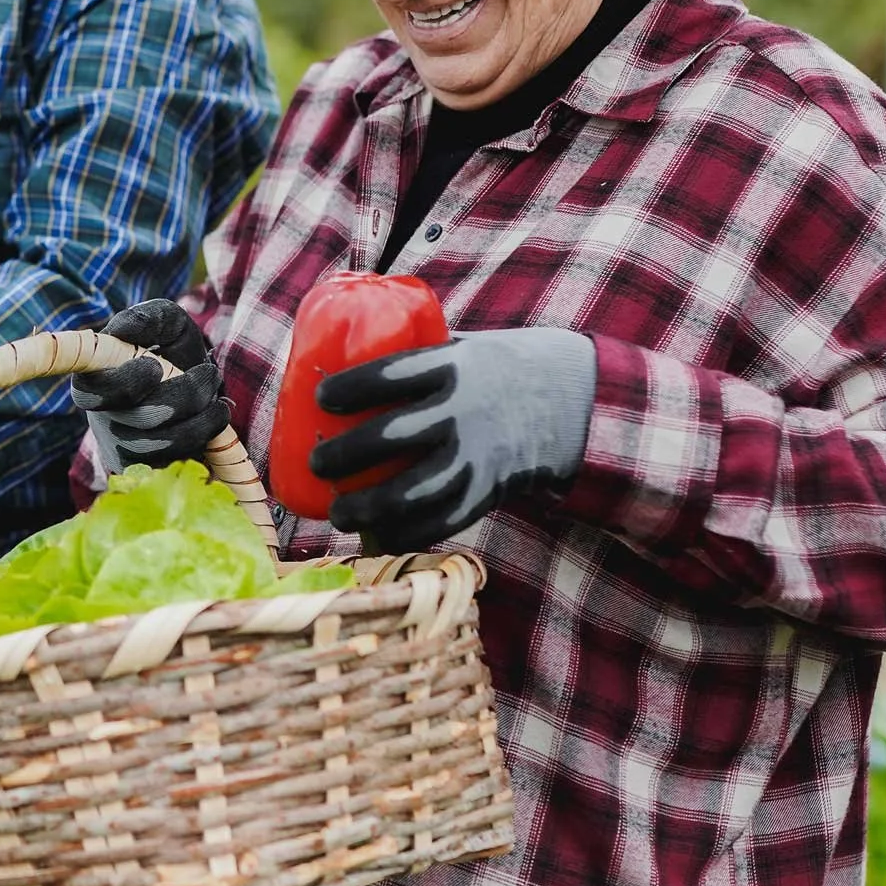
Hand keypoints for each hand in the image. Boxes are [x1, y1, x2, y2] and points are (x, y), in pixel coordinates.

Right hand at [72, 299, 230, 469]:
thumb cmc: (172, 349)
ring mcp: (124, 449)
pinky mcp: (149, 470)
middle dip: (183, 396)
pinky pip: (175, 461)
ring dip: (200, 416)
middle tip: (210, 373)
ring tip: (217, 396)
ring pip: (161, 443)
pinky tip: (214, 417)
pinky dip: (203, 436)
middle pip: (138, 419)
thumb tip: (120, 330)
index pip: (91, 392)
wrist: (195, 385)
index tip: (155, 366)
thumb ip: (145, 318)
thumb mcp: (164, 323)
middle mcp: (103, 419)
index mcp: (95, 381)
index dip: (123, 383)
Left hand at [312, 327, 596, 551]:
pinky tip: (376, 537)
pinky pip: (442, 522)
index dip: (349, 387)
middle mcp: (463, 411)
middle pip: (391, 436)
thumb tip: (334, 362)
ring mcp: (477, 455)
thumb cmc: (490, 369)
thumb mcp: (459, 348)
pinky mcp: (488, 491)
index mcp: (451, 367)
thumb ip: (411, 358)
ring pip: (413, 491)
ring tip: (338, 513)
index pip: (389, 374)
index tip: (320, 397)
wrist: (568, 398)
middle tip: (317, 464)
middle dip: (343, 455)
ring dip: (368, 507)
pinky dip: (405, 535)